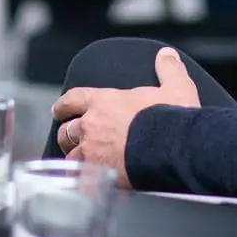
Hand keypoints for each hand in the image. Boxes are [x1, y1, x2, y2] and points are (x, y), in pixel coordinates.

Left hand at [51, 47, 200, 181]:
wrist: (172, 150)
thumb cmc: (170, 119)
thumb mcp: (176, 88)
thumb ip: (168, 70)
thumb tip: (167, 54)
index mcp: (104, 102)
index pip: (73, 99)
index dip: (64, 105)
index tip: (60, 109)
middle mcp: (92, 126)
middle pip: (66, 130)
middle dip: (67, 133)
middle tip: (69, 137)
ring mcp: (92, 153)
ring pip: (70, 155)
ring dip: (73, 156)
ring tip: (78, 161)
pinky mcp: (97, 176)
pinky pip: (79, 178)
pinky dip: (80, 178)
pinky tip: (85, 182)